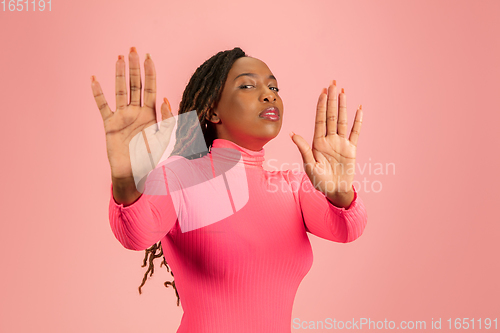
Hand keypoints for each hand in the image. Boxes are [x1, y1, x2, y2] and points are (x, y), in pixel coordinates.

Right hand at [91, 47, 174, 185]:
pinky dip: (98, 94)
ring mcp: (122, 117)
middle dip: (135, 67)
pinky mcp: (110, 125)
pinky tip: (94, 79)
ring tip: (118, 58)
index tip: (149, 57)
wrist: (136, 174)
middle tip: (132, 49)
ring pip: (120, 91)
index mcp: (151, 114)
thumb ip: (167, 119)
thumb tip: (164, 98)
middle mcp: (136, 112)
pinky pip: (103, 106)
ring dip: (119, 75)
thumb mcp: (165, 139)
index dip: (150, 73)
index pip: (150, 88)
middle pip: (135, 85)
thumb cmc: (152, 159)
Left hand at [290, 80, 362, 207]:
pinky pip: (355, 132)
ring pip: (342, 120)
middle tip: (333, 84)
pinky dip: (358, 121)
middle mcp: (329, 139)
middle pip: (331, 116)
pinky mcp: (351, 149)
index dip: (321, 106)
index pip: (320, 120)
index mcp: (317, 142)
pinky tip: (358, 109)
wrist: (334, 192)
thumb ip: (303, 149)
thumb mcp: (309, 165)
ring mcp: (341, 143)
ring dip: (343, 106)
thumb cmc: (319, 181)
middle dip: (331, 100)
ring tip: (343, 92)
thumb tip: (292, 134)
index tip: (322, 92)